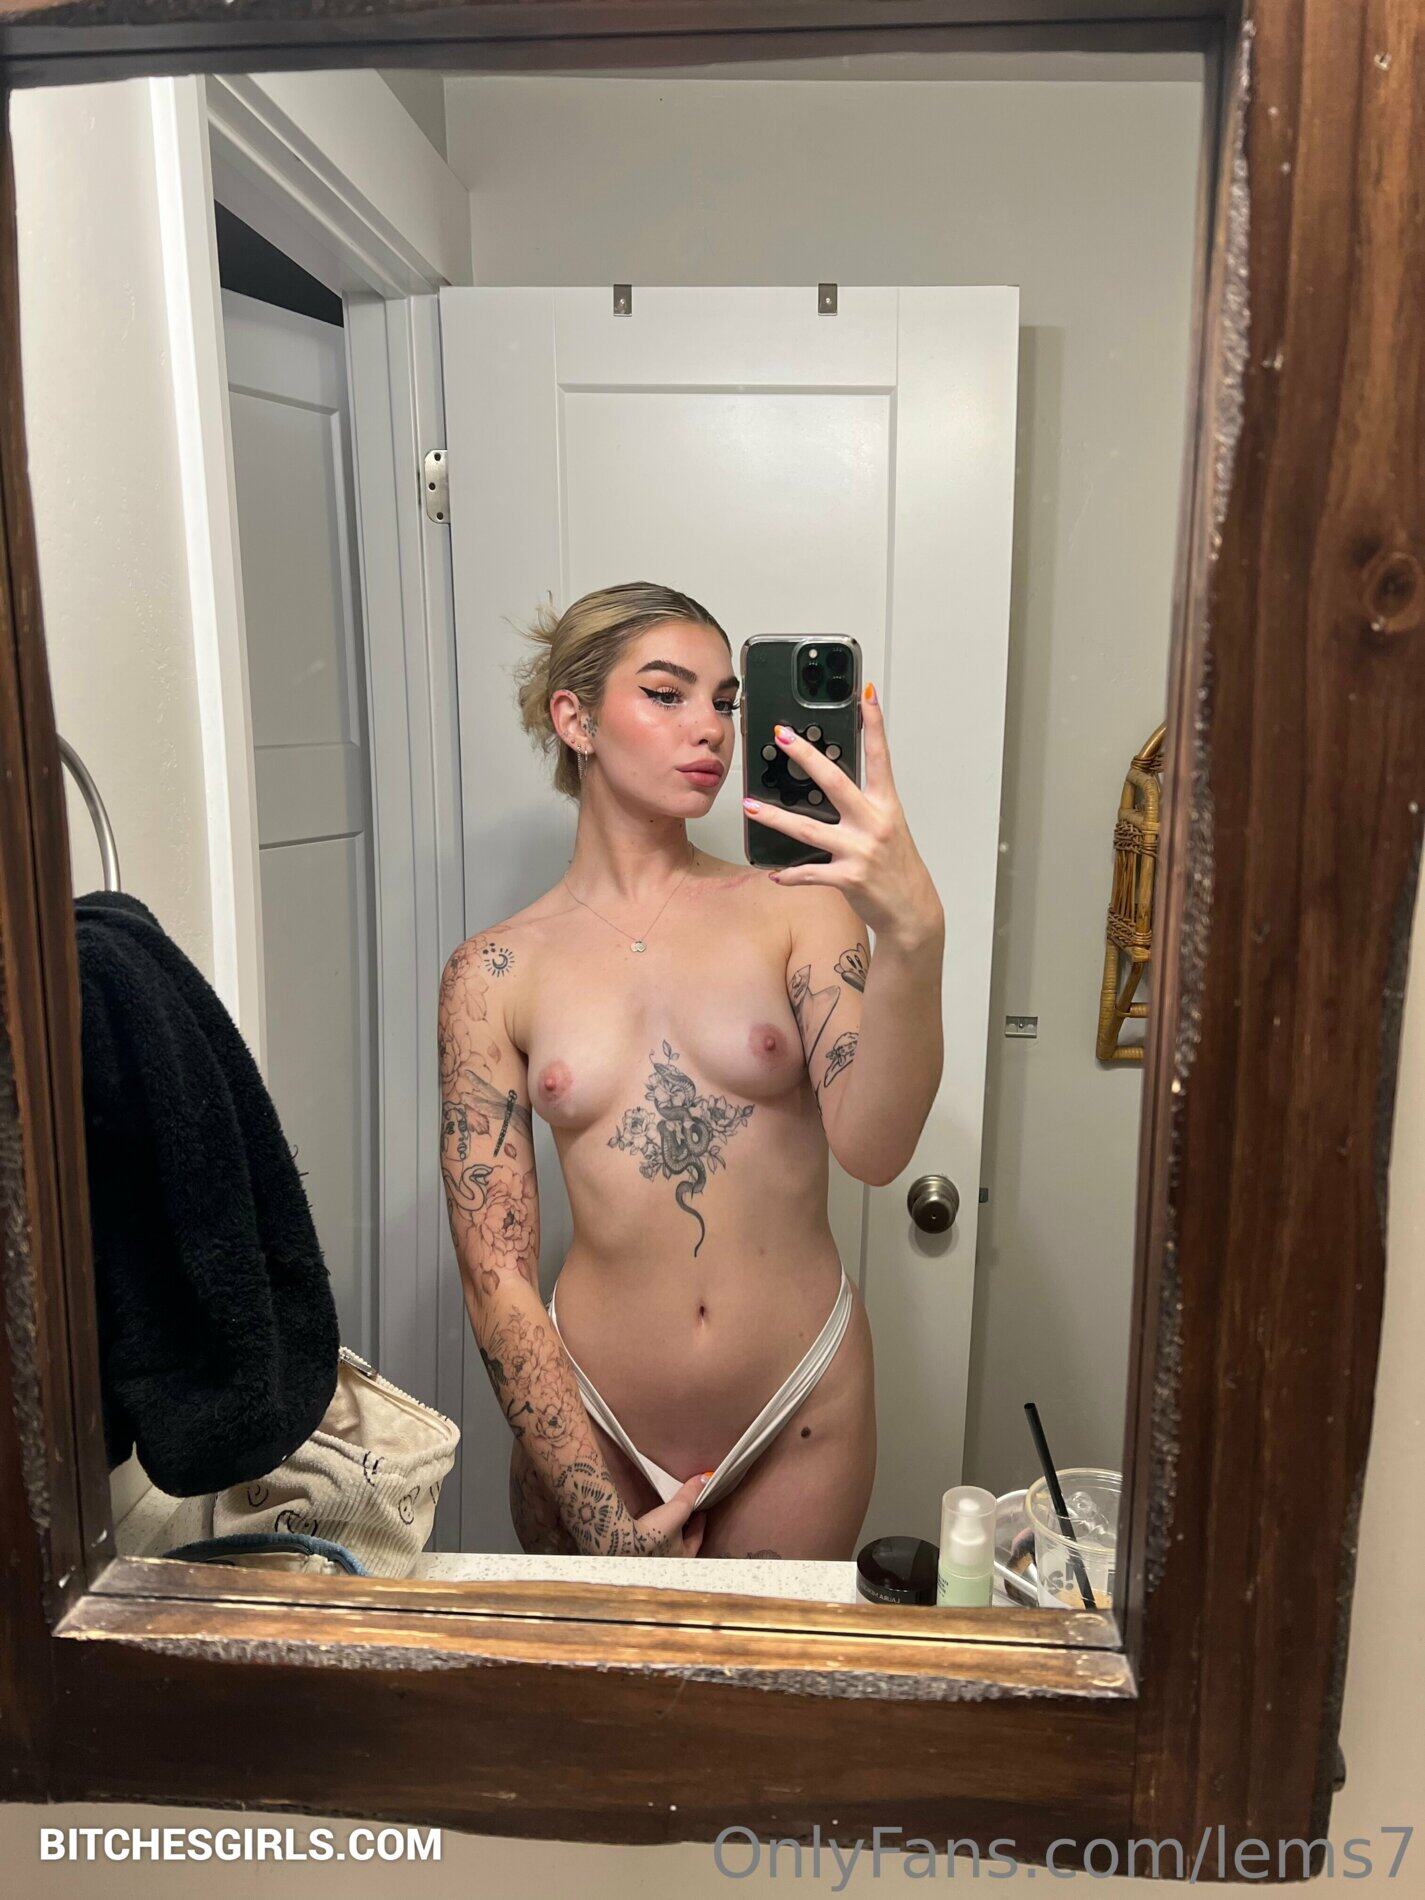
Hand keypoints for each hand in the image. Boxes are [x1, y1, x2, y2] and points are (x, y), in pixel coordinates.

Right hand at [631, 1471, 709, 1555]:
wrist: (622, 1541)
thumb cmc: (654, 1532)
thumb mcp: (678, 1510)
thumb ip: (690, 1494)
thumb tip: (704, 1479)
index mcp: (684, 1556)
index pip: (698, 1537)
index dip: (700, 1522)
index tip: (701, 1510)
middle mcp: (670, 1562)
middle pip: (682, 1542)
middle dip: (685, 1528)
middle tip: (686, 1513)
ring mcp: (653, 1559)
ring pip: (666, 1543)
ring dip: (668, 1530)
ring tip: (667, 1516)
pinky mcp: (638, 1553)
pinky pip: (650, 1541)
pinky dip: (653, 1531)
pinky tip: (649, 1522)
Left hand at [743, 685, 942, 947]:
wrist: (912, 909)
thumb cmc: (897, 866)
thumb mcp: (888, 827)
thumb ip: (863, 805)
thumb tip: (829, 783)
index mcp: (886, 805)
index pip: (880, 757)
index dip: (874, 724)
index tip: (866, 695)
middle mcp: (874, 823)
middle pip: (834, 782)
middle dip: (806, 756)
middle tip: (781, 736)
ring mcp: (861, 850)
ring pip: (809, 829)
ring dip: (775, 817)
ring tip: (750, 806)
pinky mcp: (849, 878)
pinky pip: (811, 873)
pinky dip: (791, 875)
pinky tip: (774, 874)